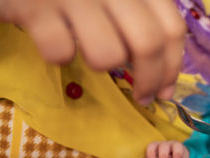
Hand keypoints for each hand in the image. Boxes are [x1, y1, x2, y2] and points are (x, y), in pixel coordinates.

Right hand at [0, 0, 185, 103]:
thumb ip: (142, 22)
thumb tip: (162, 78)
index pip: (171, 29)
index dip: (172, 68)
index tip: (165, 91)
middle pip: (148, 45)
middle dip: (149, 81)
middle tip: (142, 98)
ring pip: (107, 55)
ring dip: (100, 63)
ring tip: (86, 50)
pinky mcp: (37, 7)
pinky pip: (60, 52)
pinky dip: (59, 55)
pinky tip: (54, 40)